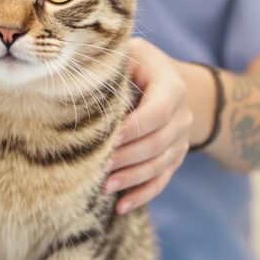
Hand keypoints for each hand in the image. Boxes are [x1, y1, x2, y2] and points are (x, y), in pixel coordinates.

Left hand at [104, 38, 192, 213]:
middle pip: (158, 143)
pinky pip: (162, 181)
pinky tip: (121, 206)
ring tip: (104, 186)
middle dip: (128, 157)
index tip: (110, 137)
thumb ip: (115, 63)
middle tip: (99, 166)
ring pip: (159, 165)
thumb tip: (77, 73)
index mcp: (171, 87)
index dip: (135, 127)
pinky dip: (142, 194)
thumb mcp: (131, 53)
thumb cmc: (137, 64)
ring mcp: (181, 140)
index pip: (158, 112)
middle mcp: (182, 115)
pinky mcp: (174, 158)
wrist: (168, 81)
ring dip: (132, 178)